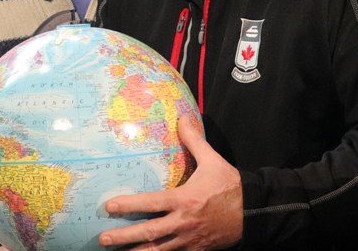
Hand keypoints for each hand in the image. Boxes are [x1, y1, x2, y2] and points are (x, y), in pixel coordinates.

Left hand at [97, 116, 242, 249]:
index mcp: (185, 199)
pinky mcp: (195, 249)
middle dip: (124, 237)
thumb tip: (182, 119)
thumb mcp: (213, 161)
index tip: (110, 206)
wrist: (252, 212)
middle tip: (104, 239)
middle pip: (149, 232)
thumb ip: (194, 142)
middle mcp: (183, 222)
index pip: (151, 203)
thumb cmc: (230, 186)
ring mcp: (188, 239)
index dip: (129, 205)